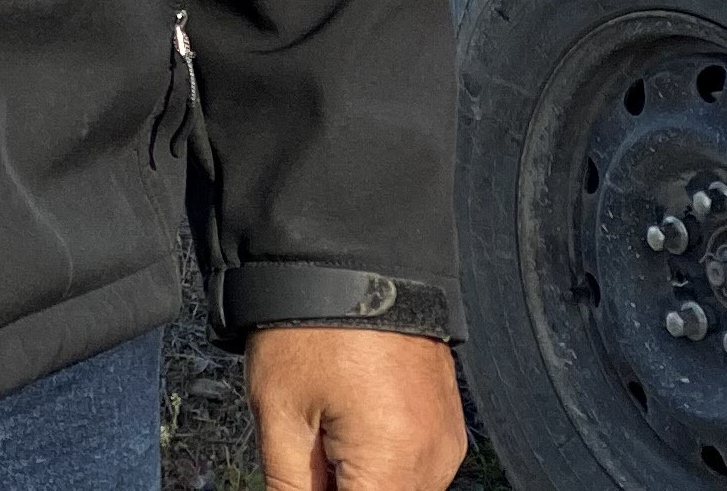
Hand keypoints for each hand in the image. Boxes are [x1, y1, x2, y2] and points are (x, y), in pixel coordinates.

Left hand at [248, 327, 466, 490]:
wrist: (352, 260)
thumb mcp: (279, 415)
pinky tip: (348, 426)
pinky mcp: (447, 426)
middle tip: (309, 451)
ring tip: (325, 431)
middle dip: (341, 486)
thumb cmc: (310, 327)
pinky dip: (381, 463)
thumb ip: (291, 488)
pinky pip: (415, 469)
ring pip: (400, 490)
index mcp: (395, 462)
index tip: (306, 475)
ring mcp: (447, 443)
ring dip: (362, 478)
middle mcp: (435, 460)